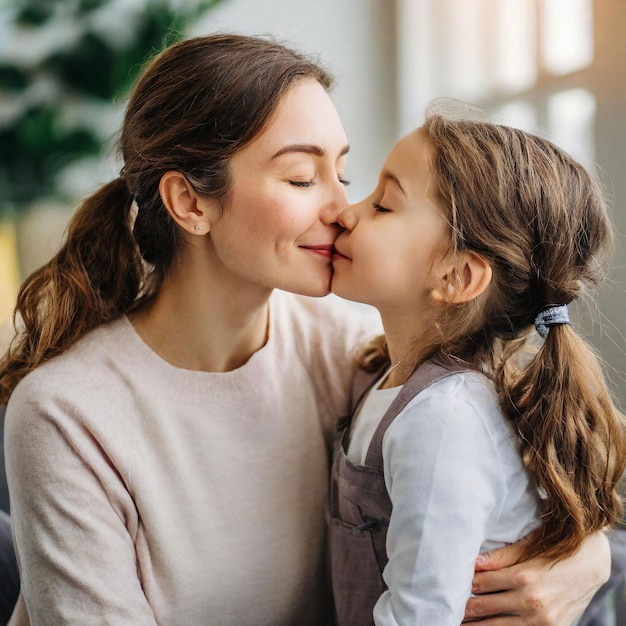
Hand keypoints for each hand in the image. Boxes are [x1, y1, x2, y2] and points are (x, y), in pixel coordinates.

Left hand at [463, 531, 610, 624]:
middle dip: (464, 608)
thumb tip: (473, 562)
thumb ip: (501, 556)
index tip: (450, 585)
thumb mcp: (529, 545)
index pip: (481, 584)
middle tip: (446, 608)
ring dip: (477, 625)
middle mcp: (531, 602)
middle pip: (484, 608)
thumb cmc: (558, 547)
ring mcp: (543, 621)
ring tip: (460, 622)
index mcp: (523, 578)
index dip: (464, 585)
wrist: (595, 562)